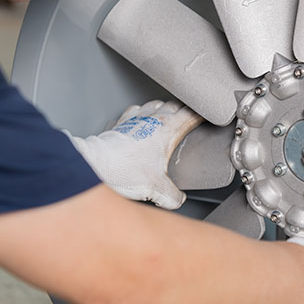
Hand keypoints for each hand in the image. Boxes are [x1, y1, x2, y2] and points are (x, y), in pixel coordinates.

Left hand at [66, 100, 201, 208]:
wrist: (97, 164)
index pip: (191, 113)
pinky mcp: (121, 121)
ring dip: (162, 109)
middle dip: (182, 111)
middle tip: (187, 120)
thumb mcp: (158, 189)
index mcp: (168, 129)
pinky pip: (135, 110)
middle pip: (174, 105)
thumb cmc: (125, 170)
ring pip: (155, 104)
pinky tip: (140, 122)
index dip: (201, 114)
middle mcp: (153, 118)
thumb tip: (178, 199)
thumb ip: (174, 196)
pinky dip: (141, 113)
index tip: (206, 118)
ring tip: (165, 119)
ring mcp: (136, 117)